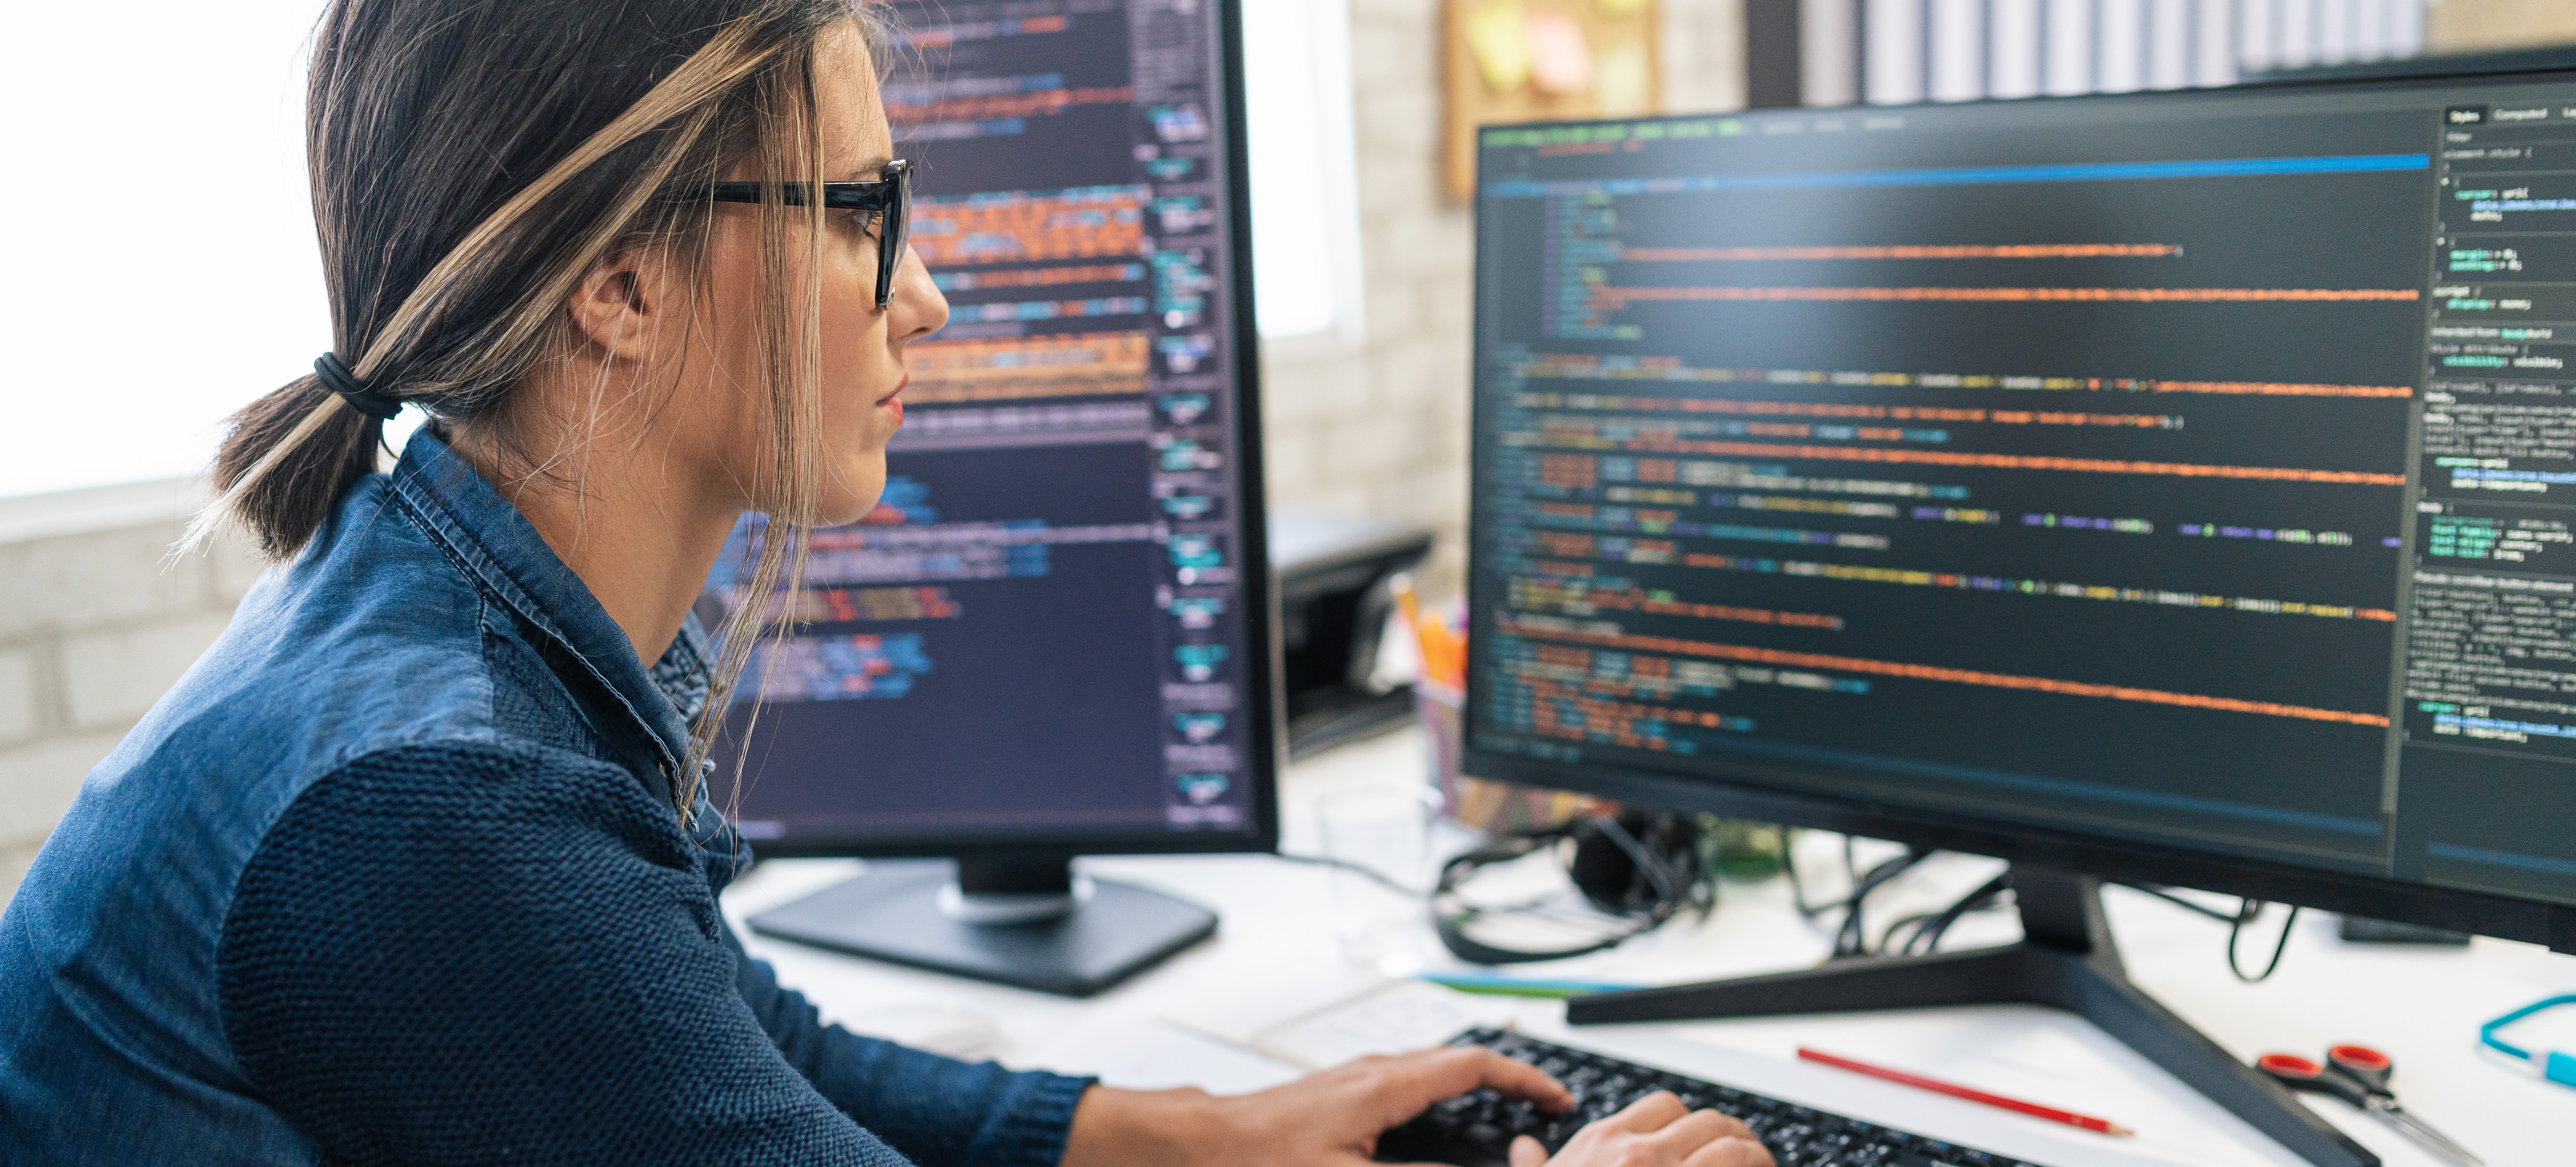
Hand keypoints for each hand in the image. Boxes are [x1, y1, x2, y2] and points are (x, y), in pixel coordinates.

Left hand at [1060, 1046, 1571, 1166]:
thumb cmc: (1256, 1162)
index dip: (1523, 1078)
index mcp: (1384, 1085)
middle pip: (1457, 1062)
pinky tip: (1433, 1130)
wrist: (1196, 1147)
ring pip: (1430, 1072)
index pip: (1473, 1065)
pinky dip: (1437, 1099)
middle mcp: (1371, 1071)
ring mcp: (1353, 1079)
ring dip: (1470, 1090)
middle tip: (1539, 1108)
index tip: (1556, 1098)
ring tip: (1499, 1118)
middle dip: (1505, 1082)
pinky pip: (1404, 1085)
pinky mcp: (1337, 1094)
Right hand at [1509, 1091, 1771, 1166]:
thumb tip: (1523, 1149)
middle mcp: (1640, 1155)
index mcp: (1604, 1143)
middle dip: (1733, 1134)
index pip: (1664, 1105)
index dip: (1691, 1120)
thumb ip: (1535, 1166)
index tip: (1703, 1137)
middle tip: (1746, 1152)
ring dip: (1756, 1156)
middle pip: (1708, 1121)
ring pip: (1735, 1148)